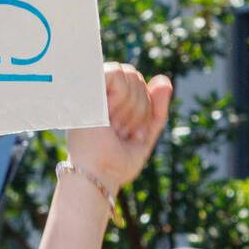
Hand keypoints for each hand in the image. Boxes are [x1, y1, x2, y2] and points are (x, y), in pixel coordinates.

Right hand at [65, 62, 172, 194]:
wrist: (98, 175)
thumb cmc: (116, 163)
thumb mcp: (145, 135)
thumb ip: (157, 109)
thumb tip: (163, 79)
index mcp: (106, 104)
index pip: (138, 85)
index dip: (144, 106)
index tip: (129, 133)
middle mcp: (96, 95)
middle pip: (136, 78)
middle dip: (140, 107)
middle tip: (122, 131)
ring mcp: (89, 92)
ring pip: (131, 75)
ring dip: (133, 107)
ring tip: (115, 127)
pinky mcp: (84, 91)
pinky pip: (116, 73)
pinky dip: (122, 96)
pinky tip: (110, 115)